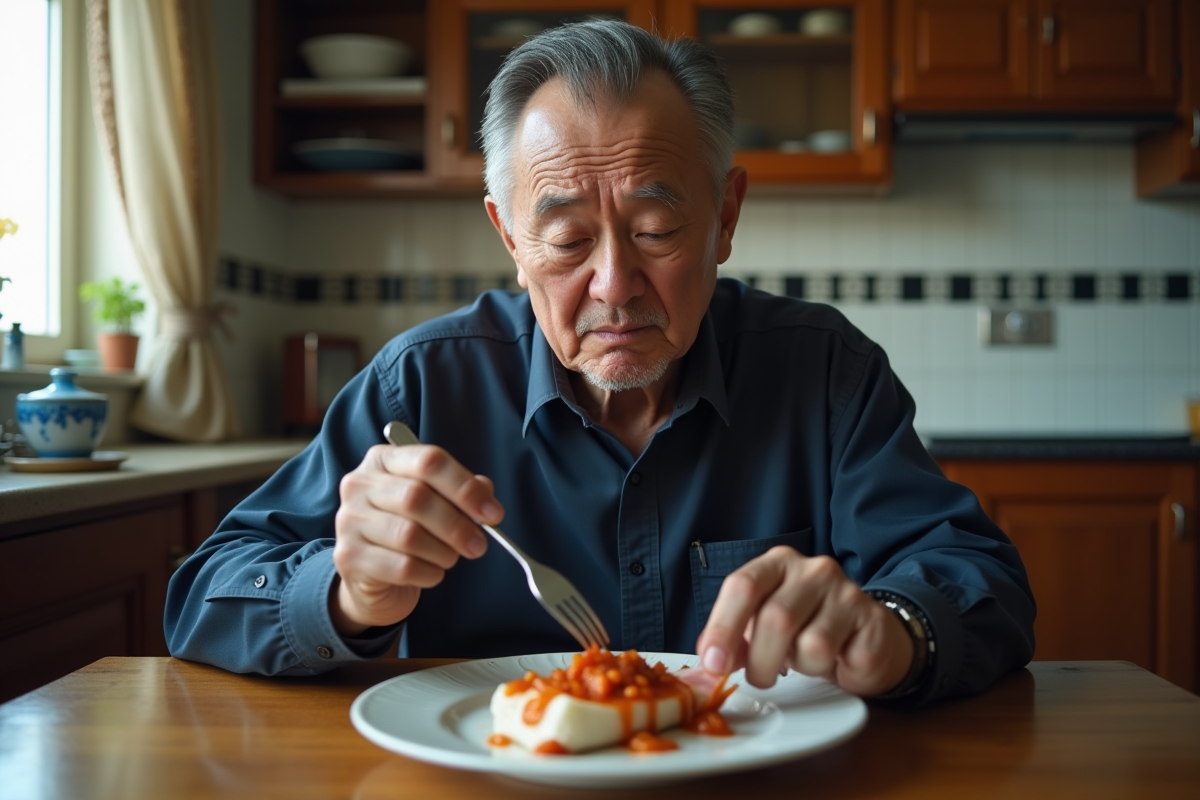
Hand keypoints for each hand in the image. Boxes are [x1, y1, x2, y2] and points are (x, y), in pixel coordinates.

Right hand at [330, 442, 501, 634]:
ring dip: (443, 551)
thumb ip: (461, 493)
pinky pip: (401, 566)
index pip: (429, 461)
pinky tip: (432, 573)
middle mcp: (359, 484)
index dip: (465, 487)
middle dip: (457, 525)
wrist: (373, 577)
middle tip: (479, 544)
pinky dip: (428, 573)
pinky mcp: (349, 557)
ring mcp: (349, 521)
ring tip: (451, 558)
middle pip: (416, 497)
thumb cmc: (408, 530)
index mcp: (383, 460)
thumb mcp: (436, 503)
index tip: (493, 513)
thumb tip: (485, 493)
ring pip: (408, 535)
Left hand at [694, 547, 912, 696]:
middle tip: (759, 679)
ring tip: (805, 659)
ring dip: (800, 667)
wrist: (866, 636)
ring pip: (811, 644)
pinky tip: (834, 659)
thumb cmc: (806, 628)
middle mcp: (813, 570)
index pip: (743, 586)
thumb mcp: (763, 627)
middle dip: (760, 661)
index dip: (723, 628)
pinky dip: (829, 669)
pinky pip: (839, 657)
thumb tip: (710, 662)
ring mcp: (846, 591)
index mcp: (777, 564)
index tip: (713, 665)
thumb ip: (735, 638)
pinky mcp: (871, 619)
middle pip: (775, 618)